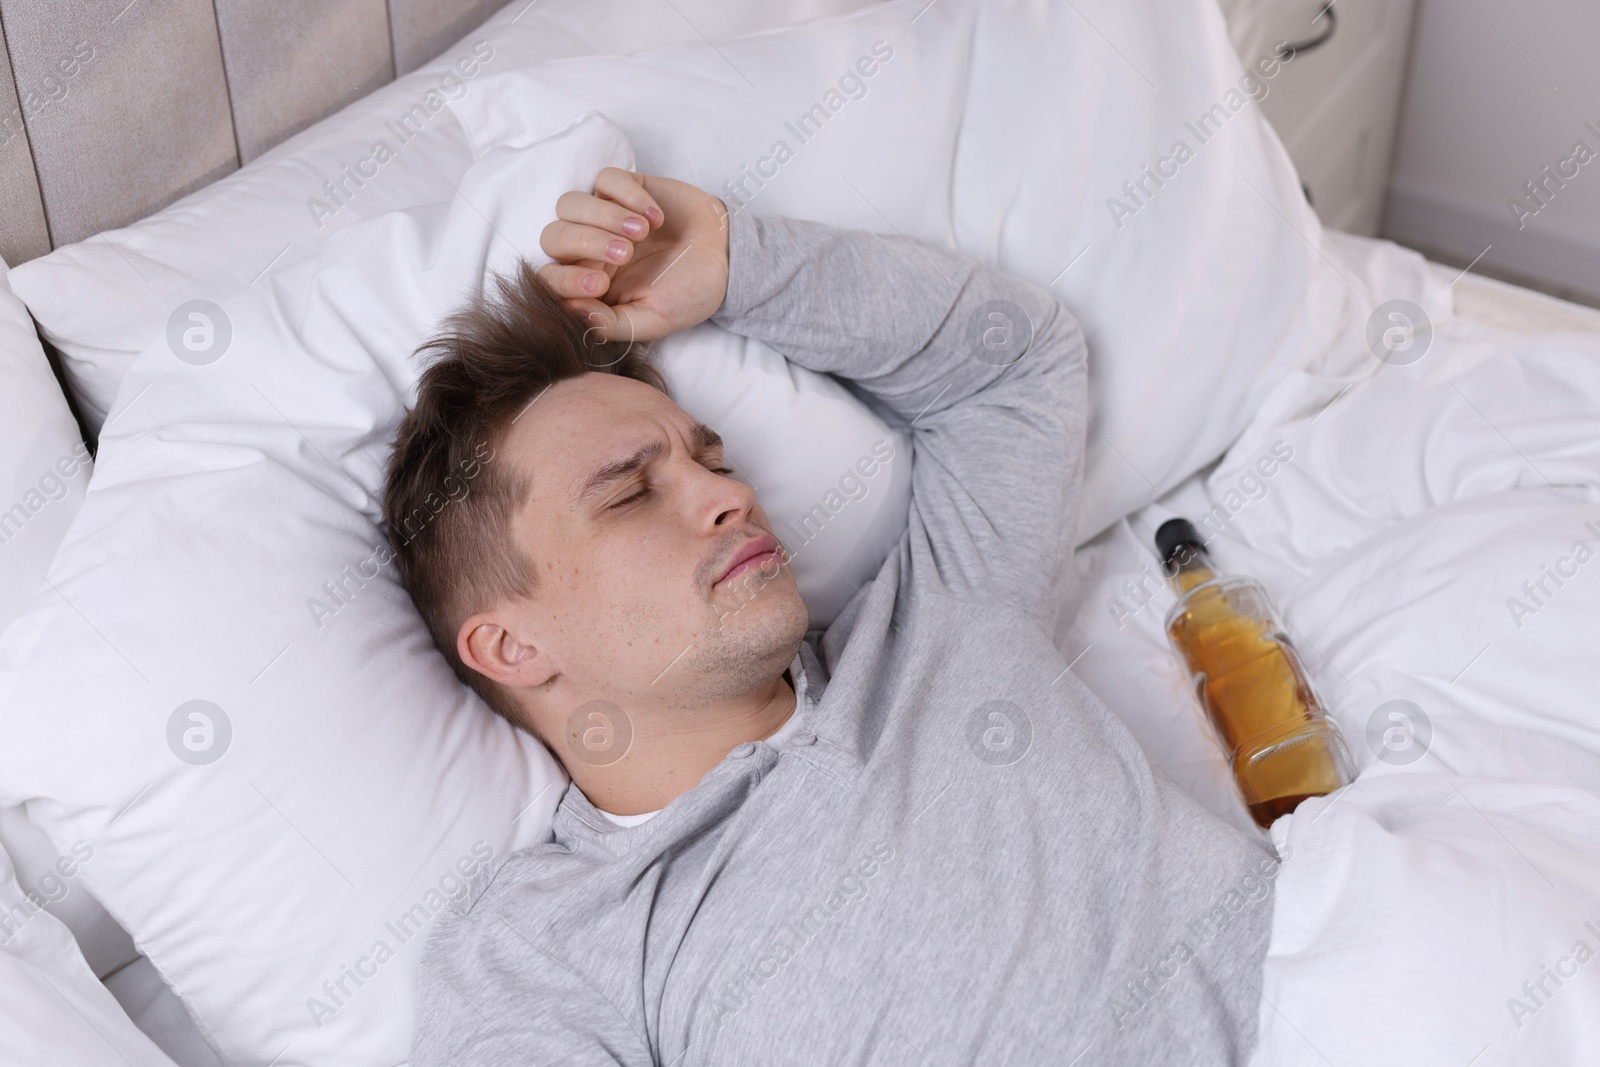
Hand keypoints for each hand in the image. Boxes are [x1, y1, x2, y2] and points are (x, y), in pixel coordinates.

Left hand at [538, 168, 730, 344]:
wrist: (727, 260)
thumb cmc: (688, 293)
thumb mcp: (653, 321)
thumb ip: (611, 324)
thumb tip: (571, 314)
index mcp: (588, 284)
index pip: (550, 279)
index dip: (565, 280)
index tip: (600, 284)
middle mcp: (588, 249)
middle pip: (554, 236)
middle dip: (586, 243)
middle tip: (626, 253)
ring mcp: (603, 215)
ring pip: (570, 204)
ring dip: (603, 216)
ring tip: (641, 232)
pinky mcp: (625, 188)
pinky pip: (606, 179)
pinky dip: (627, 195)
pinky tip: (655, 216)